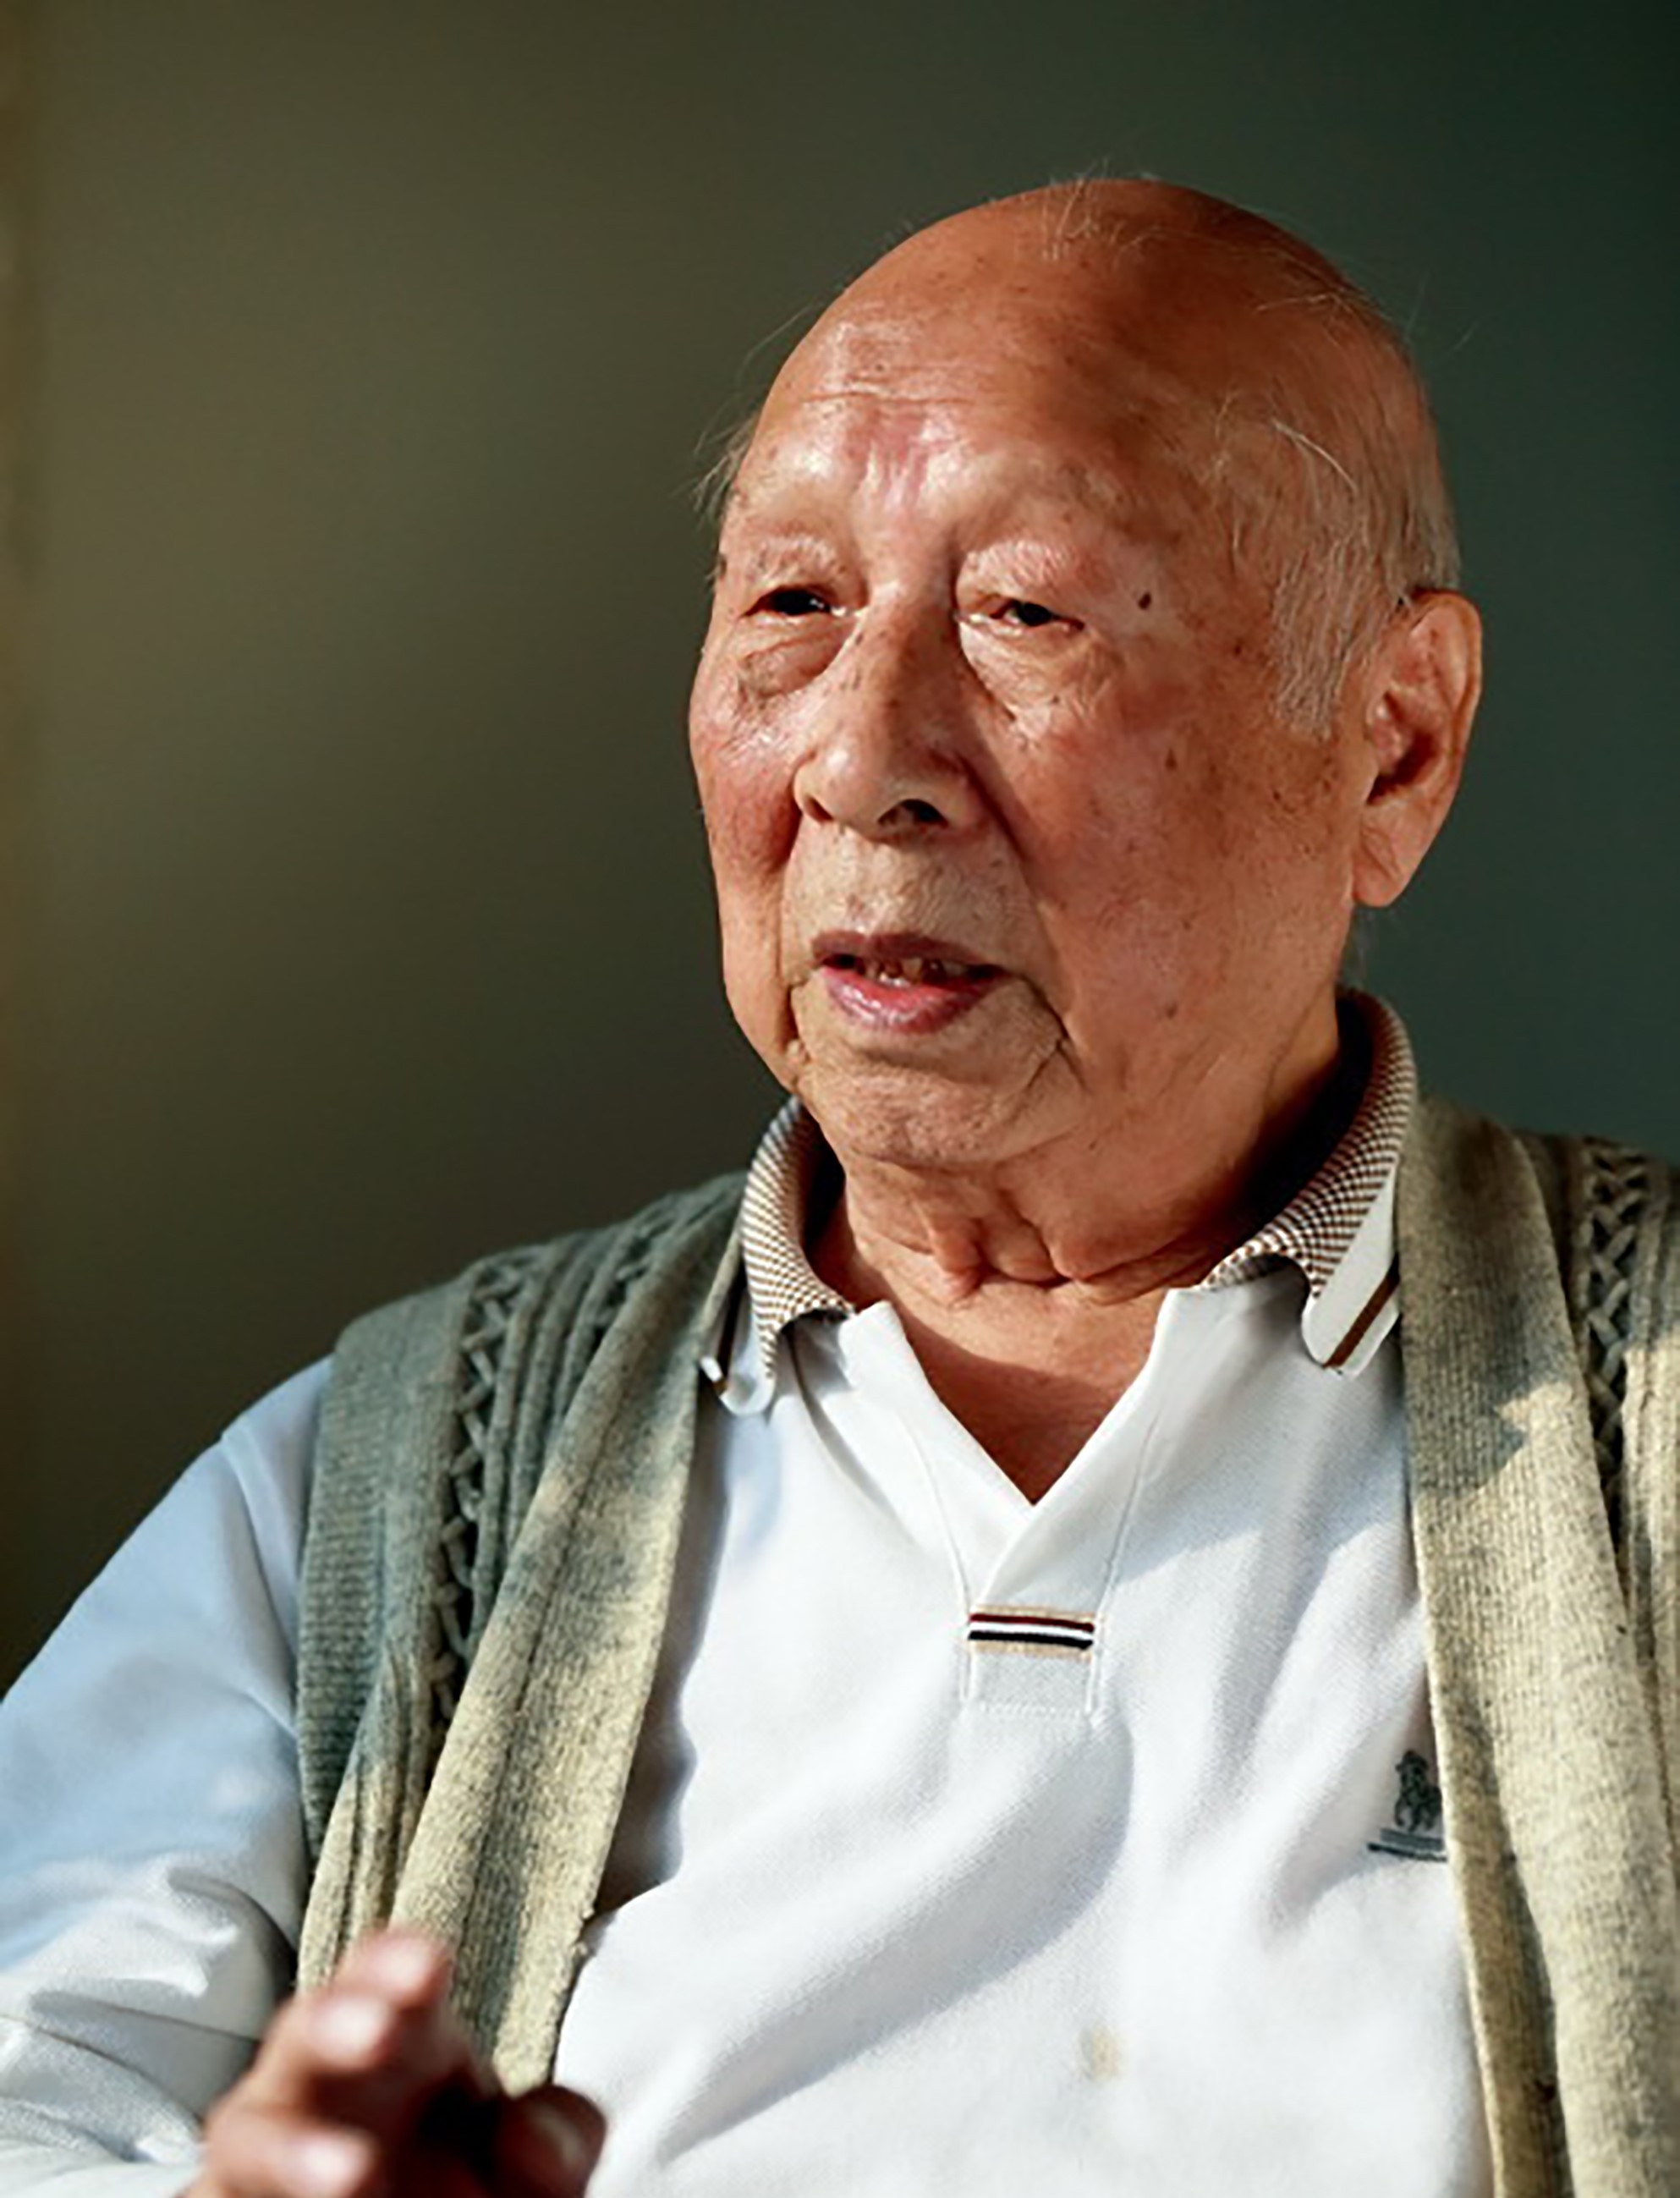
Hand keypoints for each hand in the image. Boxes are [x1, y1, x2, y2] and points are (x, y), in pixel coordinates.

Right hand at [189, 1928, 603, 2197]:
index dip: (395, 1960)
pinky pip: (223, 2196)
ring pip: (248, 2127)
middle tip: (378, 2031)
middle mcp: (324, 2084)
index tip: (430, 1964)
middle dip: (335, 2019)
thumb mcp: (533, 2159)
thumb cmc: (468, 2178)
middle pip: (305, 2027)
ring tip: (351, 2174)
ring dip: (290, 2145)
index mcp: (405, 2041)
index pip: (386, 1972)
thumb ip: (557, 2137)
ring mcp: (271, 2149)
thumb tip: (529, 2137)